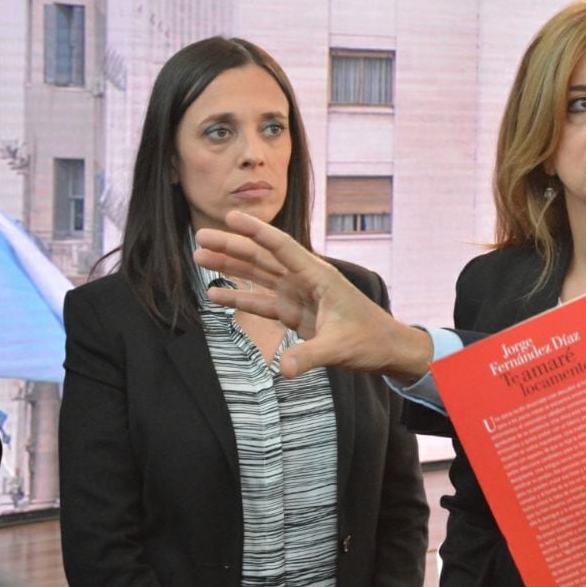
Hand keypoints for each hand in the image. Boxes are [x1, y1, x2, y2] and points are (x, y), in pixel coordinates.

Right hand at [193, 210, 433, 380]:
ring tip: (200, 256)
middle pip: (263, 257)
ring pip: (258, 275)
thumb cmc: (370, 340)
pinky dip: (239, 298)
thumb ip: (310, 356)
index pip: (283, 247)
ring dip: (230, 266)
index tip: (232, 217)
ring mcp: (298, 295)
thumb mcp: (340, 348)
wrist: (386, 348)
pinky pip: (261, 302)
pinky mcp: (294, 313)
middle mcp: (306, 280)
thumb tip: (282, 369)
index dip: (257, 231)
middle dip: (232, 246)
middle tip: (200, 236)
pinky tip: (214, 295)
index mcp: (320, 276)